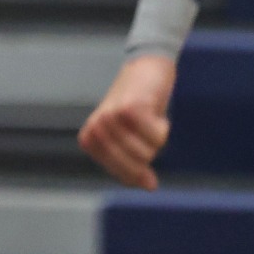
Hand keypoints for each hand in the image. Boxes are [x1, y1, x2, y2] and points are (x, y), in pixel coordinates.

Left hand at [78, 55, 176, 189]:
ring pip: (147, 153)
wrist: (147, 67)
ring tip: (148, 118)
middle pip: (135, 165)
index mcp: (90, 140)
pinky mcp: (131, 109)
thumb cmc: (138, 105)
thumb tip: (150, 186)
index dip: (140, 166)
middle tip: (145, 129)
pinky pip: (158, 138)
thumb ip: (133, 165)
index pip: (123, 175)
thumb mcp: (130, 139)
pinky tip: (154, 111)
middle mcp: (96, 129)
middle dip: (148, 151)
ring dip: (156, 138)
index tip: (139, 143)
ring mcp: (111, 118)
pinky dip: (163, 127)